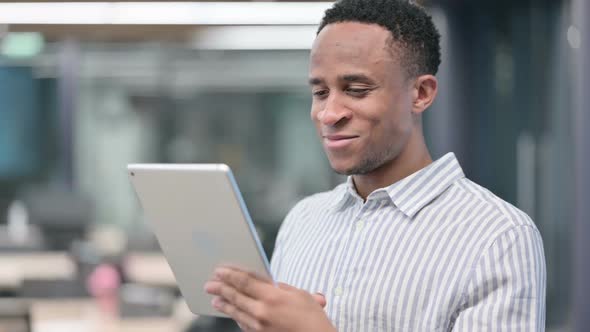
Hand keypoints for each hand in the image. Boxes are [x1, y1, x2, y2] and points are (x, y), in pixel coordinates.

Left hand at [204, 267, 334, 331]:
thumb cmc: (313, 319)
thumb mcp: (301, 295)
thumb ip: (283, 288)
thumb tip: (272, 285)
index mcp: (272, 297)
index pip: (245, 282)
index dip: (230, 275)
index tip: (219, 271)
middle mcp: (262, 311)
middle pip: (236, 296)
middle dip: (221, 289)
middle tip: (209, 285)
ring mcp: (260, 327)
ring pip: (237, 312)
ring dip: (224, 305)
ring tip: (215, 300)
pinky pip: (244, 325)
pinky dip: (237, 318)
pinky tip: (233, 315)